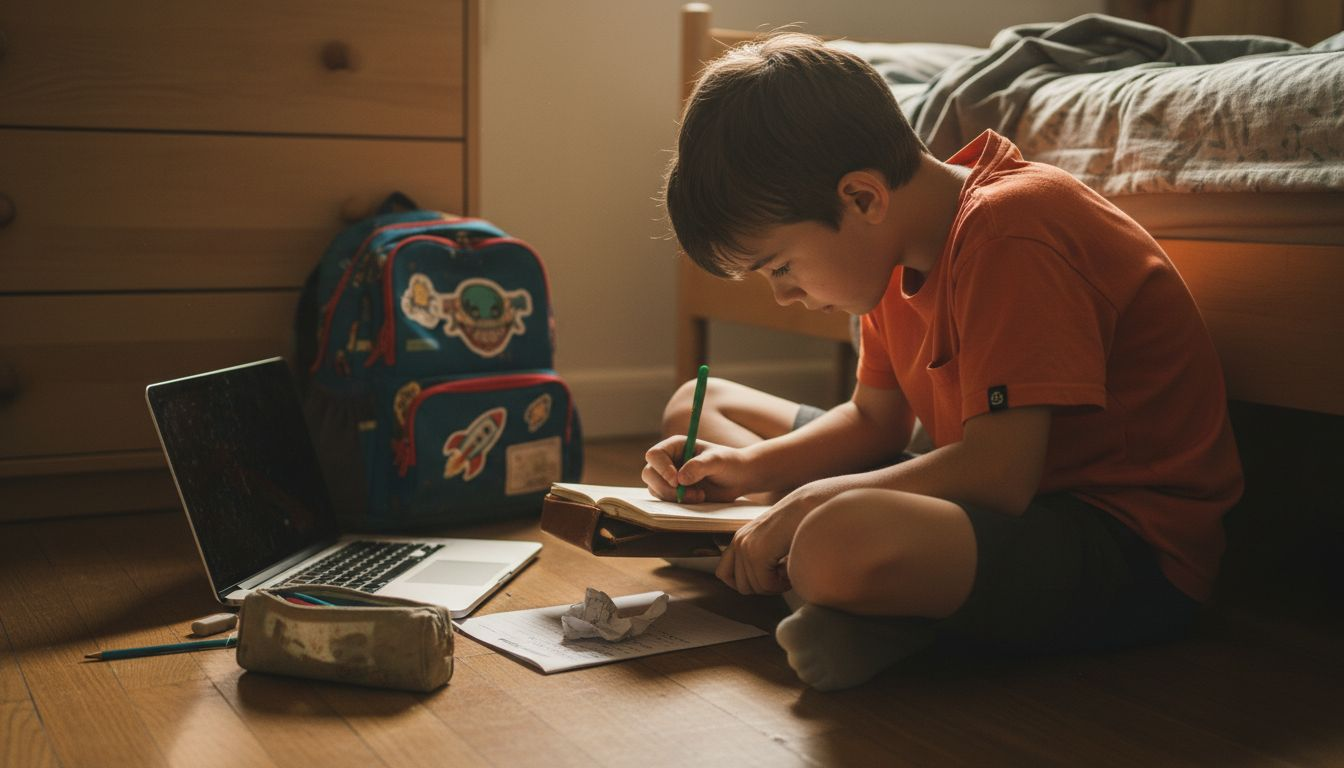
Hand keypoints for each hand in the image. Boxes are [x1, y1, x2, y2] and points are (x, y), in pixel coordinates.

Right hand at [641, 436, 756, 503]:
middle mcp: (668, 460)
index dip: (661, 468)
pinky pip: (664, 500)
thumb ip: (700, 466)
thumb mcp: (718, 460)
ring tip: (699, 496)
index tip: (677, 481)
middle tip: (687, 494)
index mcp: (675, 446)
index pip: (654, 455)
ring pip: (655, 489)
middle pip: (649, 474)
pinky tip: (698, 499)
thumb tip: (680, 479)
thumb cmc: (729, 463)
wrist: (738, 478)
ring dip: (673, 497)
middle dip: (665, 487)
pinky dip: (678, 503)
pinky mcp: (674, 492)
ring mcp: (669, 477)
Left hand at [716, 478, 846, 594]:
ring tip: (788, 570)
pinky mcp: (757, 552)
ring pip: (755, 588)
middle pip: (742, 587)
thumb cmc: (798, 526)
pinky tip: (791, 569)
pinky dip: (781, 584)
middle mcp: (739, 541)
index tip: (764, 582)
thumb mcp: (773, 542)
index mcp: (740, 539)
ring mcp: (746, 546)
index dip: (744, 584)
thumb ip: (759, 560)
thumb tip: (755, 588)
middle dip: (765, 588)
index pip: (723, 573)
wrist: (811, 506)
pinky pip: (766, 584)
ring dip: (775, 586)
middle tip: (782, 576)